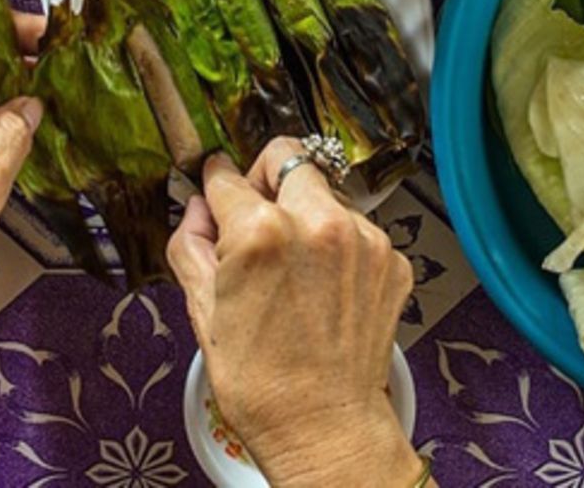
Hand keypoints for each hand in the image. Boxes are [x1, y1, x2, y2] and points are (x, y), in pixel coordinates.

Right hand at [169, 138, 424, 487]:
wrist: (324, 426)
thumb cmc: (261, 382)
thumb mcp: (202, 310)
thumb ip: (191, 243)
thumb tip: (197, 209)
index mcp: (261, 232)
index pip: (227, 174)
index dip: (214, 181)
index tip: (215, 182)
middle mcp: (319, 223)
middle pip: (286, 157)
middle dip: (264, 179)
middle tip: (256, 217)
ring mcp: (363, 240)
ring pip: (325, 193)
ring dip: (305, 214)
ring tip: (294, 269)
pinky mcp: (392, 260)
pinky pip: (356, 229)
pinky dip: (338, 246)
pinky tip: (323, 288)